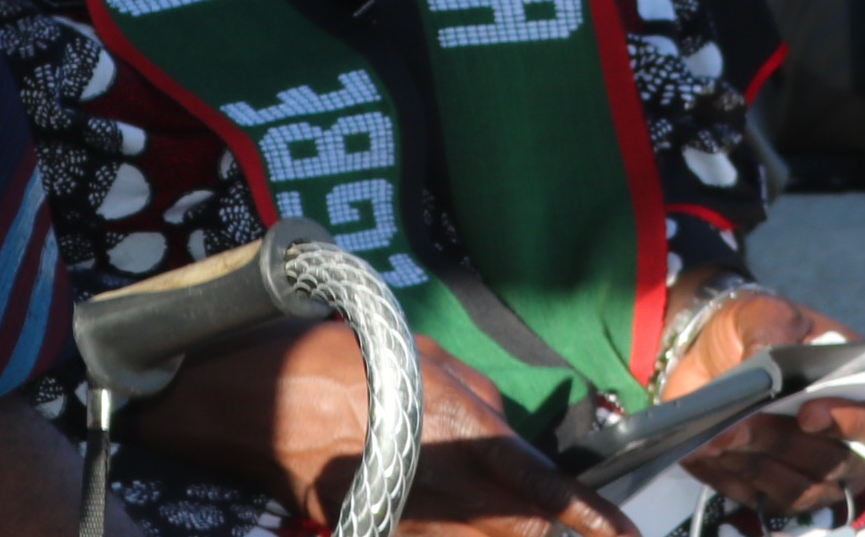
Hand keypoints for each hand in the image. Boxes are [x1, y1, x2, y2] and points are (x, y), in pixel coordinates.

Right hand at [119, 317, 636, 536]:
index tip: (626, 533)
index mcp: (454, 424)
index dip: (586, 514)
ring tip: (556, 534)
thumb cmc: (323, 356)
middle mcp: (438, 476)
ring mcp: (404, 510)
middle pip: (517, 528)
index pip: (537, 480)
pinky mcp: (373, 525)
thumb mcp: (407, 347)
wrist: (237, 398)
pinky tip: (488, 534)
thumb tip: (507, 427)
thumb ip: (467, 389)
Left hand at [658, 289, 864, 521]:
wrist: (720, 350)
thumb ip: (773, 334)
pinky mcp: (787, 493)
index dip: (856, 425)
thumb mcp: (768, 315)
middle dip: (787, 441)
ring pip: (801, 486)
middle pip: (840, 464)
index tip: (809, 413)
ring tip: (720, 433)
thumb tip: (765, 364)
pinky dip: (737, 475)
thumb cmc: (763, 329)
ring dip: (758, 459)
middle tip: (745, 419)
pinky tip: (711, 450)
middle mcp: (861, 445)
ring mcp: (825, 476)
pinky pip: (768, 498)